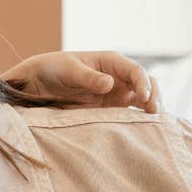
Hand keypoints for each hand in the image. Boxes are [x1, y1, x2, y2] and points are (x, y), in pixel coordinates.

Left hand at [2, 51, 159, 112]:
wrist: (36, 85)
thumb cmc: (52, 69)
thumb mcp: (68, 70)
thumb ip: (88, 77)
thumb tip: (109, 84)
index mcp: (111, 61)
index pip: (135, 70)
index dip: (144, 83)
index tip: (144, 98)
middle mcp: (118, 77)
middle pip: (147, 85)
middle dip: (155, 97)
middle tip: (155, 113)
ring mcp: (117, 94)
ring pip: (144, 100)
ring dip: (151, 110)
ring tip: (155, 124)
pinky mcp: (111, 110)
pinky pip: (130, 115)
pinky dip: (139, 121)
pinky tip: (144, 130)